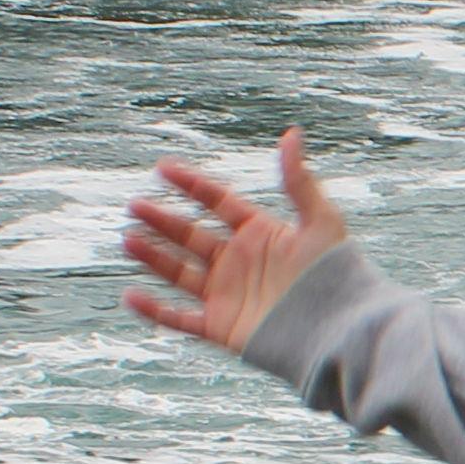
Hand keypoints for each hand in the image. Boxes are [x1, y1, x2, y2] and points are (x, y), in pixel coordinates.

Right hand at [125, 128, 347, 354]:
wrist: (337, 330)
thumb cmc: (335, 275)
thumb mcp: (320, 221)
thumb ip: (299, 180)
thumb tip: (291, 134)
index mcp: (260, 234)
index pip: (217, 202)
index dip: (191, 185)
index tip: (162, 168)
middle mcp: (239, 262)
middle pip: (191, 235)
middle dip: (162, 220)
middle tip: (134, 206)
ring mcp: (227, 295)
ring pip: (179, 272)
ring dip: (152, 256)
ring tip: (127, 239)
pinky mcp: (221, 328)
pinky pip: (179, 320)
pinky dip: (153, 312)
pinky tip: (130, 296)